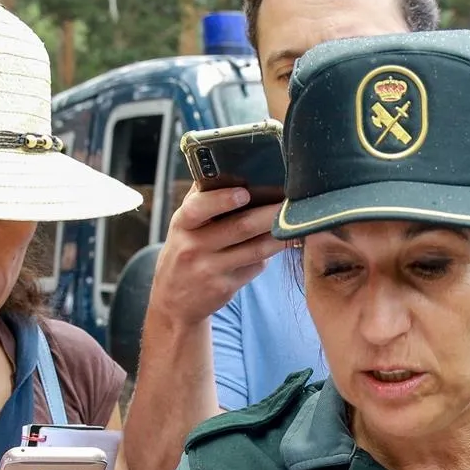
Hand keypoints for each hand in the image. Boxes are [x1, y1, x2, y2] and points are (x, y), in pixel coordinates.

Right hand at [149, 186, 288, 327]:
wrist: (173, 301)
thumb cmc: (184, 252)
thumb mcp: (183, 226)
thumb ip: (202, 200)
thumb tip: (229, 168)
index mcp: (183, 224)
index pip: (199, 208)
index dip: (222, 199)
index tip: (245, 193)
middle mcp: (194, 246)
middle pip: (240, 227)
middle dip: (270, 214)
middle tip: (290, 202)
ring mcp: (210, 269)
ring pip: (255, 249)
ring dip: (279, 236)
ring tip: (295, 224)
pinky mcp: (225, 287)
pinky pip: (255, 268)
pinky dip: (269, 256)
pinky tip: (279, 245)